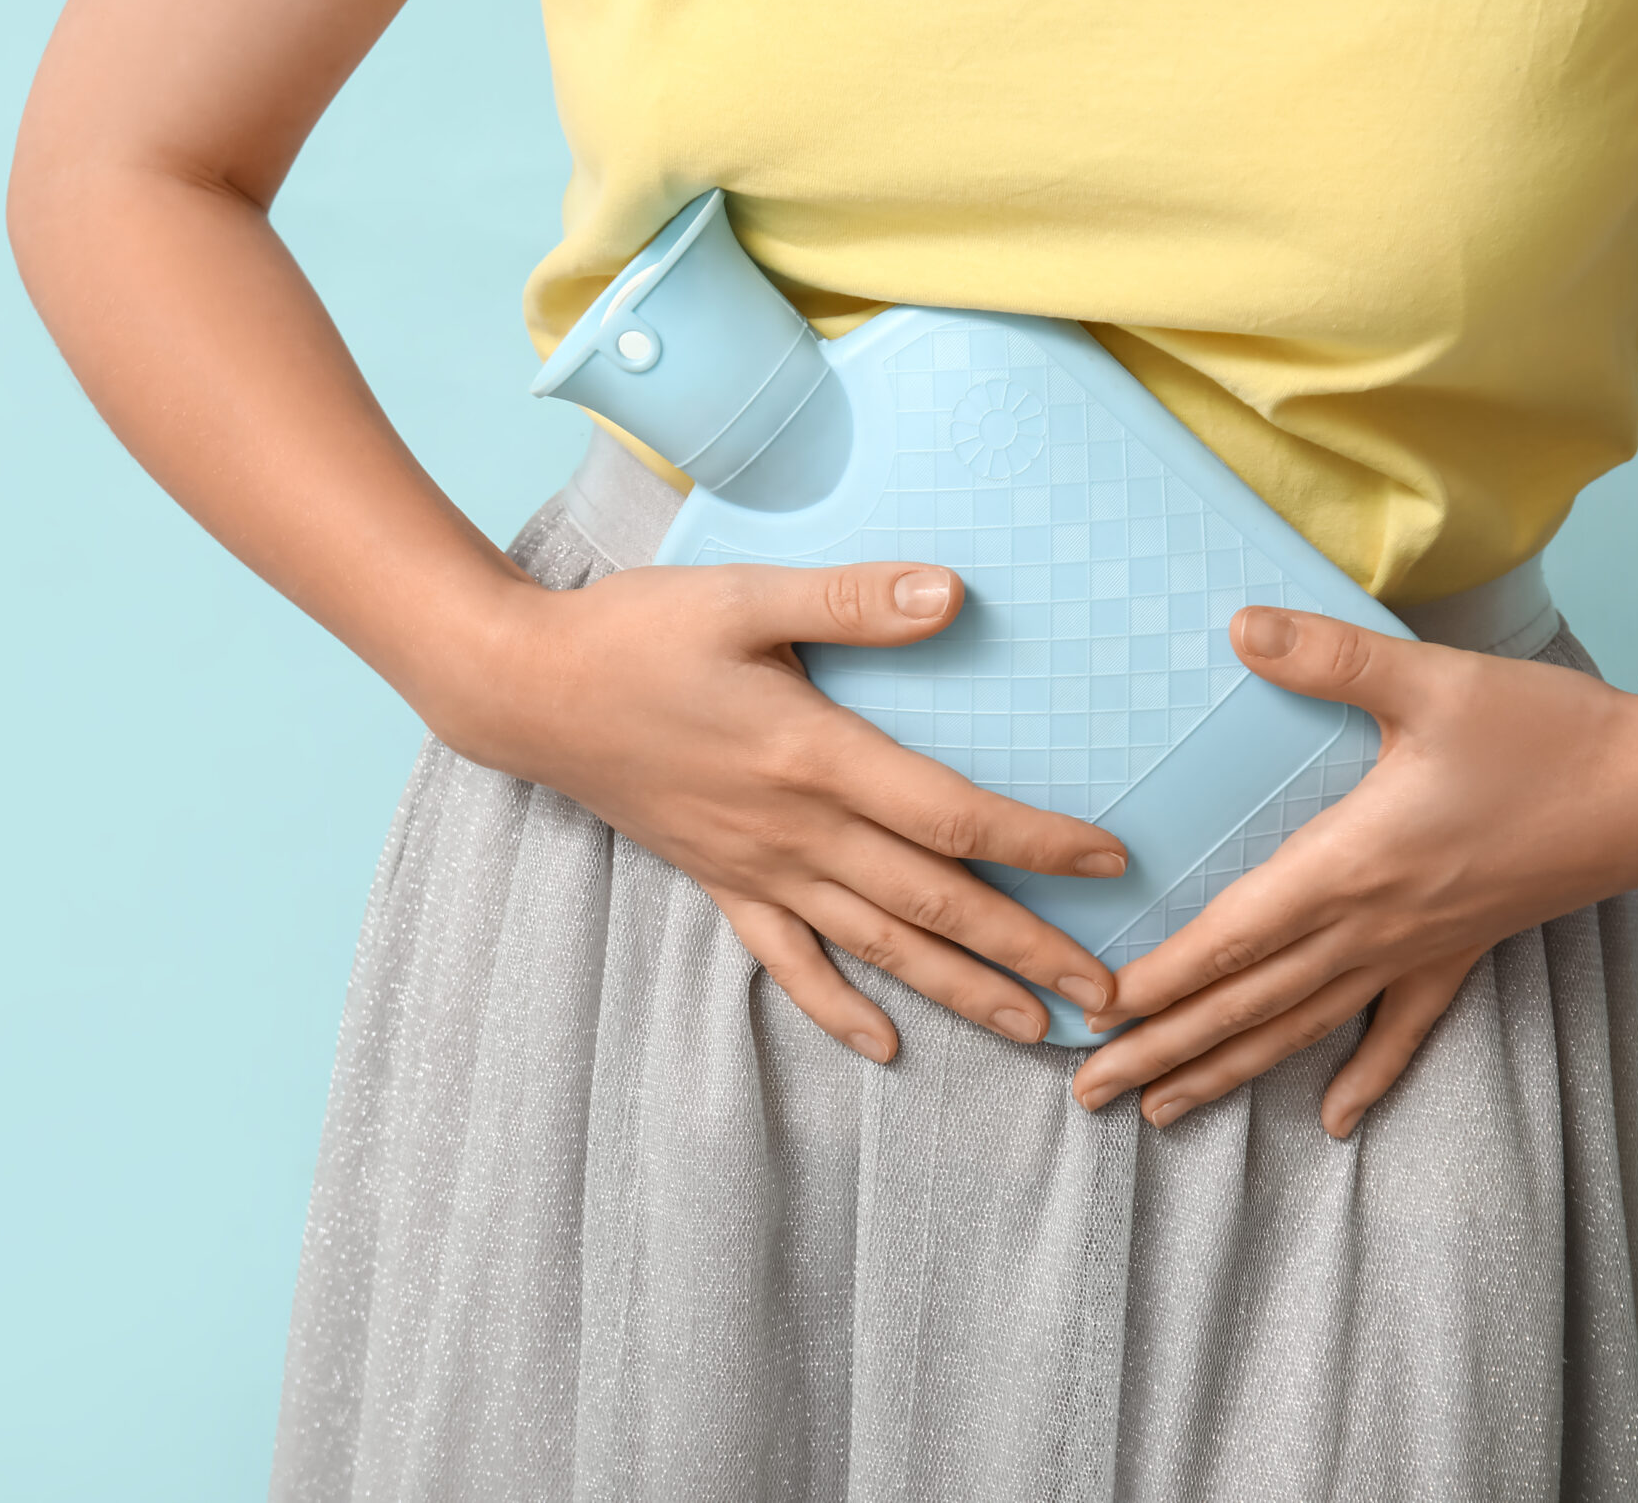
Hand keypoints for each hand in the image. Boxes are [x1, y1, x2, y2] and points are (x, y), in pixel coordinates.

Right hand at [427, 559, 1132, 1061]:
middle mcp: (794, 830)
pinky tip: (887, 1044)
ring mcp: (755, 867)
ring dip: (960, 991)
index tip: (1112, 863)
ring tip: (1034, 1030)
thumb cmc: (633, 632)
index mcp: (813, 755)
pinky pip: (788, 961)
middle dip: (1026, 949)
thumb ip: (851, 600)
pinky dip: (838, 1006)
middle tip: (1109, 994)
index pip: (950, 815)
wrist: (525, 691)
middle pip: (932, 903)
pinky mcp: (719, 882)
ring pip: (877, 945)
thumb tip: (954, 593)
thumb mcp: (742, 595)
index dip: (1038, 843)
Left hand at [1072, 605, 1637, 1135]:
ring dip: (1228, 1072)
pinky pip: (1401, 1031)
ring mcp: (1416, 949)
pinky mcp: (1459, 954)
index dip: (1162, 979)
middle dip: (1164, 1050)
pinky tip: (1330, 1123)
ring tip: (1161, 1113)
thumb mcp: (1432, 682)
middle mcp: (1373, 924)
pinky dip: (1364, 1078)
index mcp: (1351, 864)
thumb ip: (1330, 657)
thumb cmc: (1545, 733)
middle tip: (1090, 1094)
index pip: (1233, 936)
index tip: (1098, 1014)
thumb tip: (1239, 625)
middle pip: (1248, 1002)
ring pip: (1304, 1028)